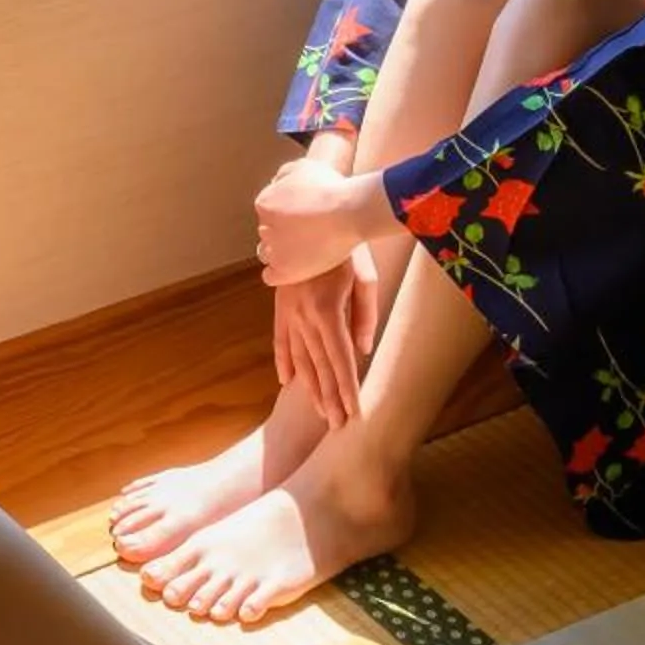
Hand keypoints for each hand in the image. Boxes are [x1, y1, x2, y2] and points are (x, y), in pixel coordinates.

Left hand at [254, 159, 370, 287]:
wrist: (350, 212)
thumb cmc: (331, 187)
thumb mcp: (304, 167)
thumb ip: (284, 175)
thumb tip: (276, 184)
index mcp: (264, 204)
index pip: (267, 212)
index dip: (285, 213)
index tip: (303, 216)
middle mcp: (264, 228)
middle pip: (268, 232)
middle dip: (283, 231)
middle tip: (308, 232)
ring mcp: (274, 252)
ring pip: (268, 254)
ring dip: (281, 252)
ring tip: (305, 249)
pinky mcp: (285, 272)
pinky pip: (270, 275)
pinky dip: (280, 272)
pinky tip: (295, 266)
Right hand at [272, 247, 380, 427]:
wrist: (311, 219)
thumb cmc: (346, 247)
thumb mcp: (364, 278)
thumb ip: (364, 316)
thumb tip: (362, 351)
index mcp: (327, 310)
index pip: (340, 360)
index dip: (347, 389)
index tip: (353, 413)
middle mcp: (304, 316)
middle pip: (319, 366)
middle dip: (329, 397)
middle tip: (337, 425)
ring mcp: (288, 311)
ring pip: (299, 358)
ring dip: (310, 387)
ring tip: (320, 412)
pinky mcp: (280, 305)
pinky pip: (279, 339)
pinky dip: (283, 361)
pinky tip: (287, 381)